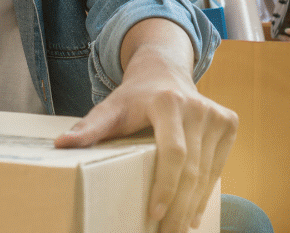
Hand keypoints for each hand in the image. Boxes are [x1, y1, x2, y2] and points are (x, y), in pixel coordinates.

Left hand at [54, 19, 236, 231]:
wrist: (163, 72)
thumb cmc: (133, 97)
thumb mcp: (109, 109)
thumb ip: (89, 128)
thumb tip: (60, 145)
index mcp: (167, 102)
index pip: (174, 153)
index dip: (166, 186)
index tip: (153, 215)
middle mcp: (197, 106)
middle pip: (192, 169)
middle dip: (178, 207)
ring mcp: (216, 114)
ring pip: (207, 172)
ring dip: (193, 205)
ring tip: (177, 230)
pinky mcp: (229, 122)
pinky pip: (217, 166)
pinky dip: (205, 193)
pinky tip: (193, 213)